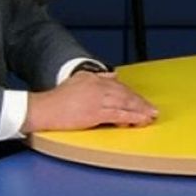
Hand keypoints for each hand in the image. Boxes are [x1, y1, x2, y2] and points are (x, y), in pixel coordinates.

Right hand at [22, 71, 157, 132]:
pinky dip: (131, 117)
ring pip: (124, 104)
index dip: (132, 94)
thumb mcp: (77, 80)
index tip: (141, 101)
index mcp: (94, 79)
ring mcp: (97, 99)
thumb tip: (114, 75)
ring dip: (140, 110)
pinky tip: (139, 121)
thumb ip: (97, 77)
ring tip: (150, 116)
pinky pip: (118, 114)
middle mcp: (98, 87)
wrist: (44, 109)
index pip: (118, 86)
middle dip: (140, 102)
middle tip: (152, 109)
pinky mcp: (95, 112)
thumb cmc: (57, 99)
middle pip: (125, 94)